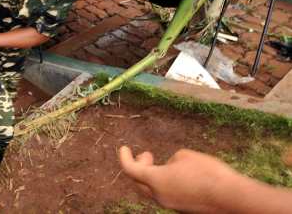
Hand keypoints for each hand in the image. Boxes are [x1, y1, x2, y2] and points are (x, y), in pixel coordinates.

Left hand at [118, 146, 233, 211]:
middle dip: (139, 167)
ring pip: (153, 191)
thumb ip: (171, 160)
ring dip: (153, 176)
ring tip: (163, 164)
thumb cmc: (208, 172)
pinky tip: (178, 176)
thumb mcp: (185, 156)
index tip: (124, 148)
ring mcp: (171, 206)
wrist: (232, 197)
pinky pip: (167, 196)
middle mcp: (160, 196)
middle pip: (139, 183)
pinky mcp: (182, 210)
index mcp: (156, 180)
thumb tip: (170, 167)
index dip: (124, 157)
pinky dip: (165, 185)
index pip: (130, 169)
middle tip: (147, 155)